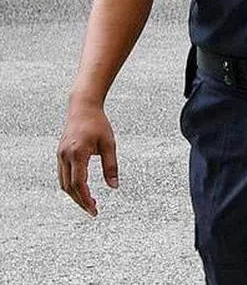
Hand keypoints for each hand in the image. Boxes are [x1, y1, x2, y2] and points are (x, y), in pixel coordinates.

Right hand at [57, 101, 118, 215]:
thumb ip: (111, 166)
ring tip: (90, 202)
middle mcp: (65, 156)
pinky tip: (81, 189)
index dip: (85, 199)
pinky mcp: (60, 154)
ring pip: (63, 183)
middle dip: (80, 201)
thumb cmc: (98, 124)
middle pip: (69, 187)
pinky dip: (70, 186)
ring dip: (74, 195)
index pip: (79, 184)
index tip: (94, 210)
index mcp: (78, 153)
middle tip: (93, 211)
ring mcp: (60, 156)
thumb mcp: (109, 144)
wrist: (82, 107)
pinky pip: (62, 175)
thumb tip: (114, 187)